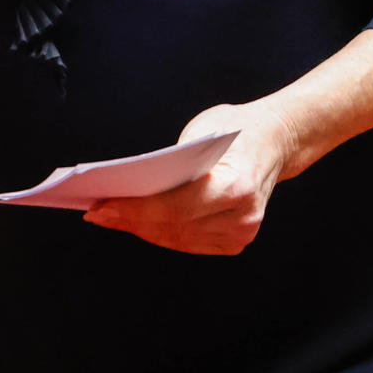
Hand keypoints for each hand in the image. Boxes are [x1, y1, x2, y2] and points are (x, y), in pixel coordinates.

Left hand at [83, 106, 283, 255]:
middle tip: (96, 212)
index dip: (134, 210)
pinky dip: (159, 232)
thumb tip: (129, 188)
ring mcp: (241, 233)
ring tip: (109, 217)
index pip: (175, 207)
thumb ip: (172, 162)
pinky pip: (187, 241)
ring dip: (140, 228)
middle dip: (129, 220)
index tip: (100, 207)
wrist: (276, 141)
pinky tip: (135, 222)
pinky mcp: (235, 242)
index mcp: (236, 185)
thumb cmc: (236, 130)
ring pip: (176, 238)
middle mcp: (242, 216)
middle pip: (172, 227)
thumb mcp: (202, 130)